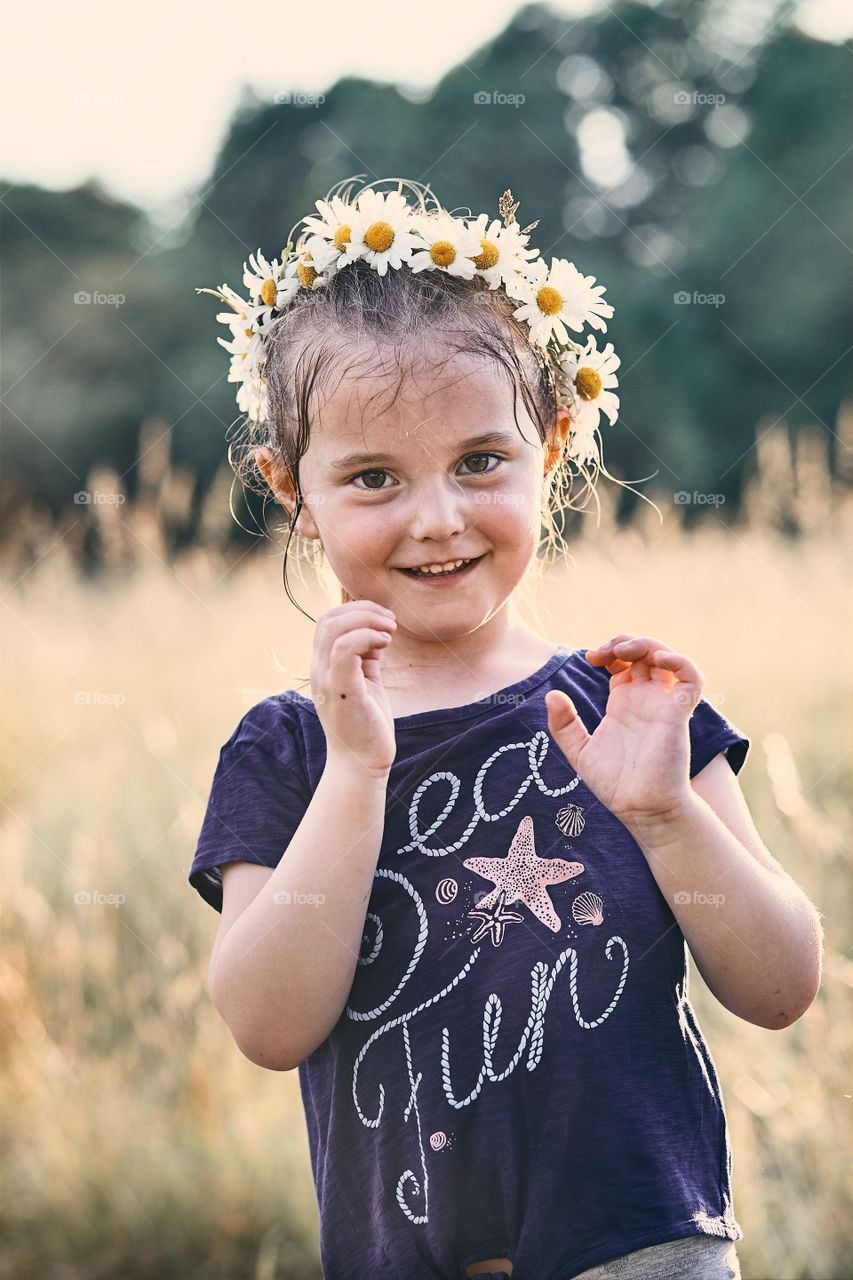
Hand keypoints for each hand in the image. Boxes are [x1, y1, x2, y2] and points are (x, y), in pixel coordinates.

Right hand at [310, 601, 397, 775]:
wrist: (362, 763)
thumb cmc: (367, 724)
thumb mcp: (365, 681)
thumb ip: (364, 657)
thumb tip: (376, 632)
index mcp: (323, 667)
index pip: (327, 621)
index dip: (356, 611)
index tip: (384, 622)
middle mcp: (319, 671)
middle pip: (328, 619)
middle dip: (364, 610)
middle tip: (390, 623)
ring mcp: (327, 680)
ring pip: (334, 628)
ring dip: (368, 621)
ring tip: (390, 633)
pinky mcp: (342, 690)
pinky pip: (345, 648)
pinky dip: (368, 637)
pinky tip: (385, 645)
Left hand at [545, 634, 702, 828]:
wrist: (640, 809)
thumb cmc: (615, 785)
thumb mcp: (579, 752)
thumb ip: (564, 724)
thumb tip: (551, 694)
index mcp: (624, 704)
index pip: (623, 664)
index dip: (609, 652)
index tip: (590, 658)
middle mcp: (645, 699)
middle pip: (643, 654)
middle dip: (624, 642)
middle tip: (602, 652)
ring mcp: (663, 704)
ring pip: (667, 657)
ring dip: (647, 644)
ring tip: (623, 651)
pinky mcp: (678, 713)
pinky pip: (692, 678)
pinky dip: (679, 661)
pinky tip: (656, 660)